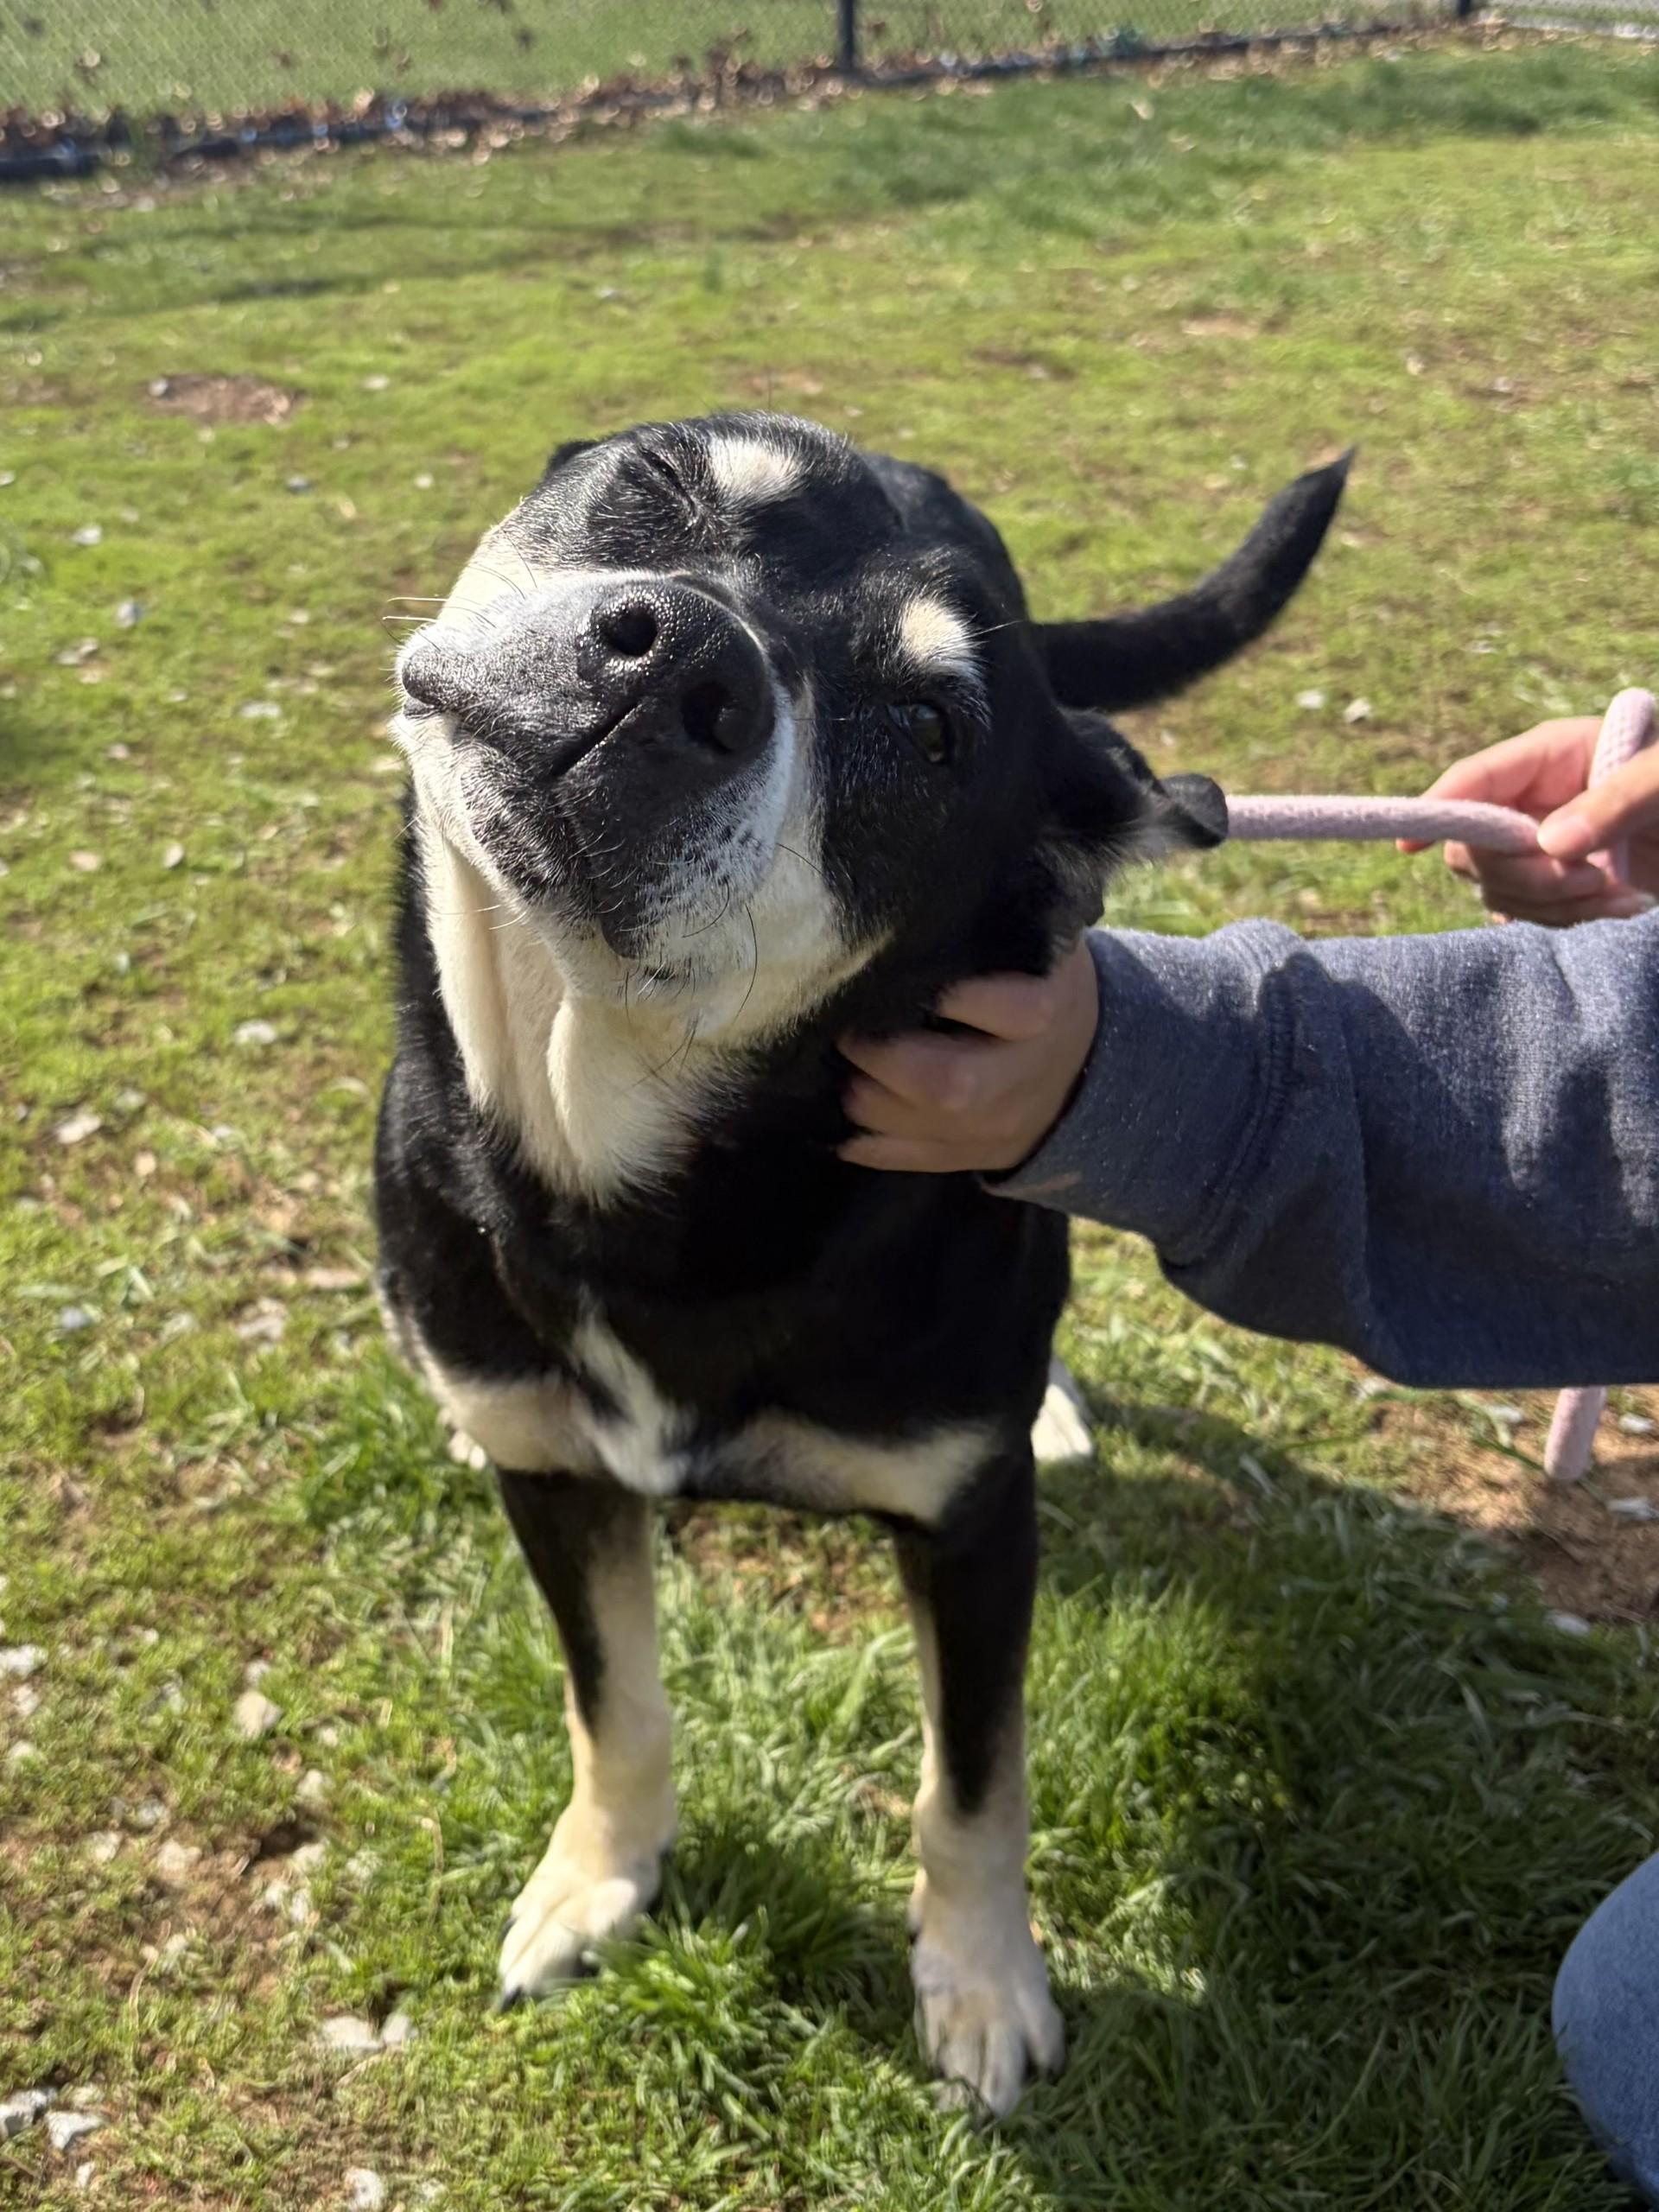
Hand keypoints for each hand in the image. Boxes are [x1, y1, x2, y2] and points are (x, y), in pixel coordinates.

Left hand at [839, 938, 1099, 1174]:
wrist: (1078, 1065)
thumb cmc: (1036, 984)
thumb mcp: (1036, 948)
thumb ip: (986, 930)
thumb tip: (905, 903)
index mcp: (1044, 1011)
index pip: (998, 1008)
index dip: (938, 993)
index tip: (890, 970)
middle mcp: (1022, 1077)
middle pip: (944, 1084)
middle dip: (877, 1055)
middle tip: (843, 1023)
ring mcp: (996, 1127)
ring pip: (910, 1125)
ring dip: (857, 1093)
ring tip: (837, 1060)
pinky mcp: (967, 1157)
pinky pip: (899, 1160)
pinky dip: (856, 1138)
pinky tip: (836, 1104)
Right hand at [1402, 715, 1658, 923]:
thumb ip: (1613, 804)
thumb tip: (1547, 845)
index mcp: (1550, 756)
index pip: (1474, 781)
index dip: (1438, 810)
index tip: (1410, 846)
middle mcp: (1533, 800)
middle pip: (1475, 847)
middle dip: (1521, 874)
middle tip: (1585, 879)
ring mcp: (1543, 842)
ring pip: (1500, 888)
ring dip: (1555, 904)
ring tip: (1620, 895)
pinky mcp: (1561, 880)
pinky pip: (1532, 912)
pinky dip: (1569, 920)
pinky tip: (1620, 906)